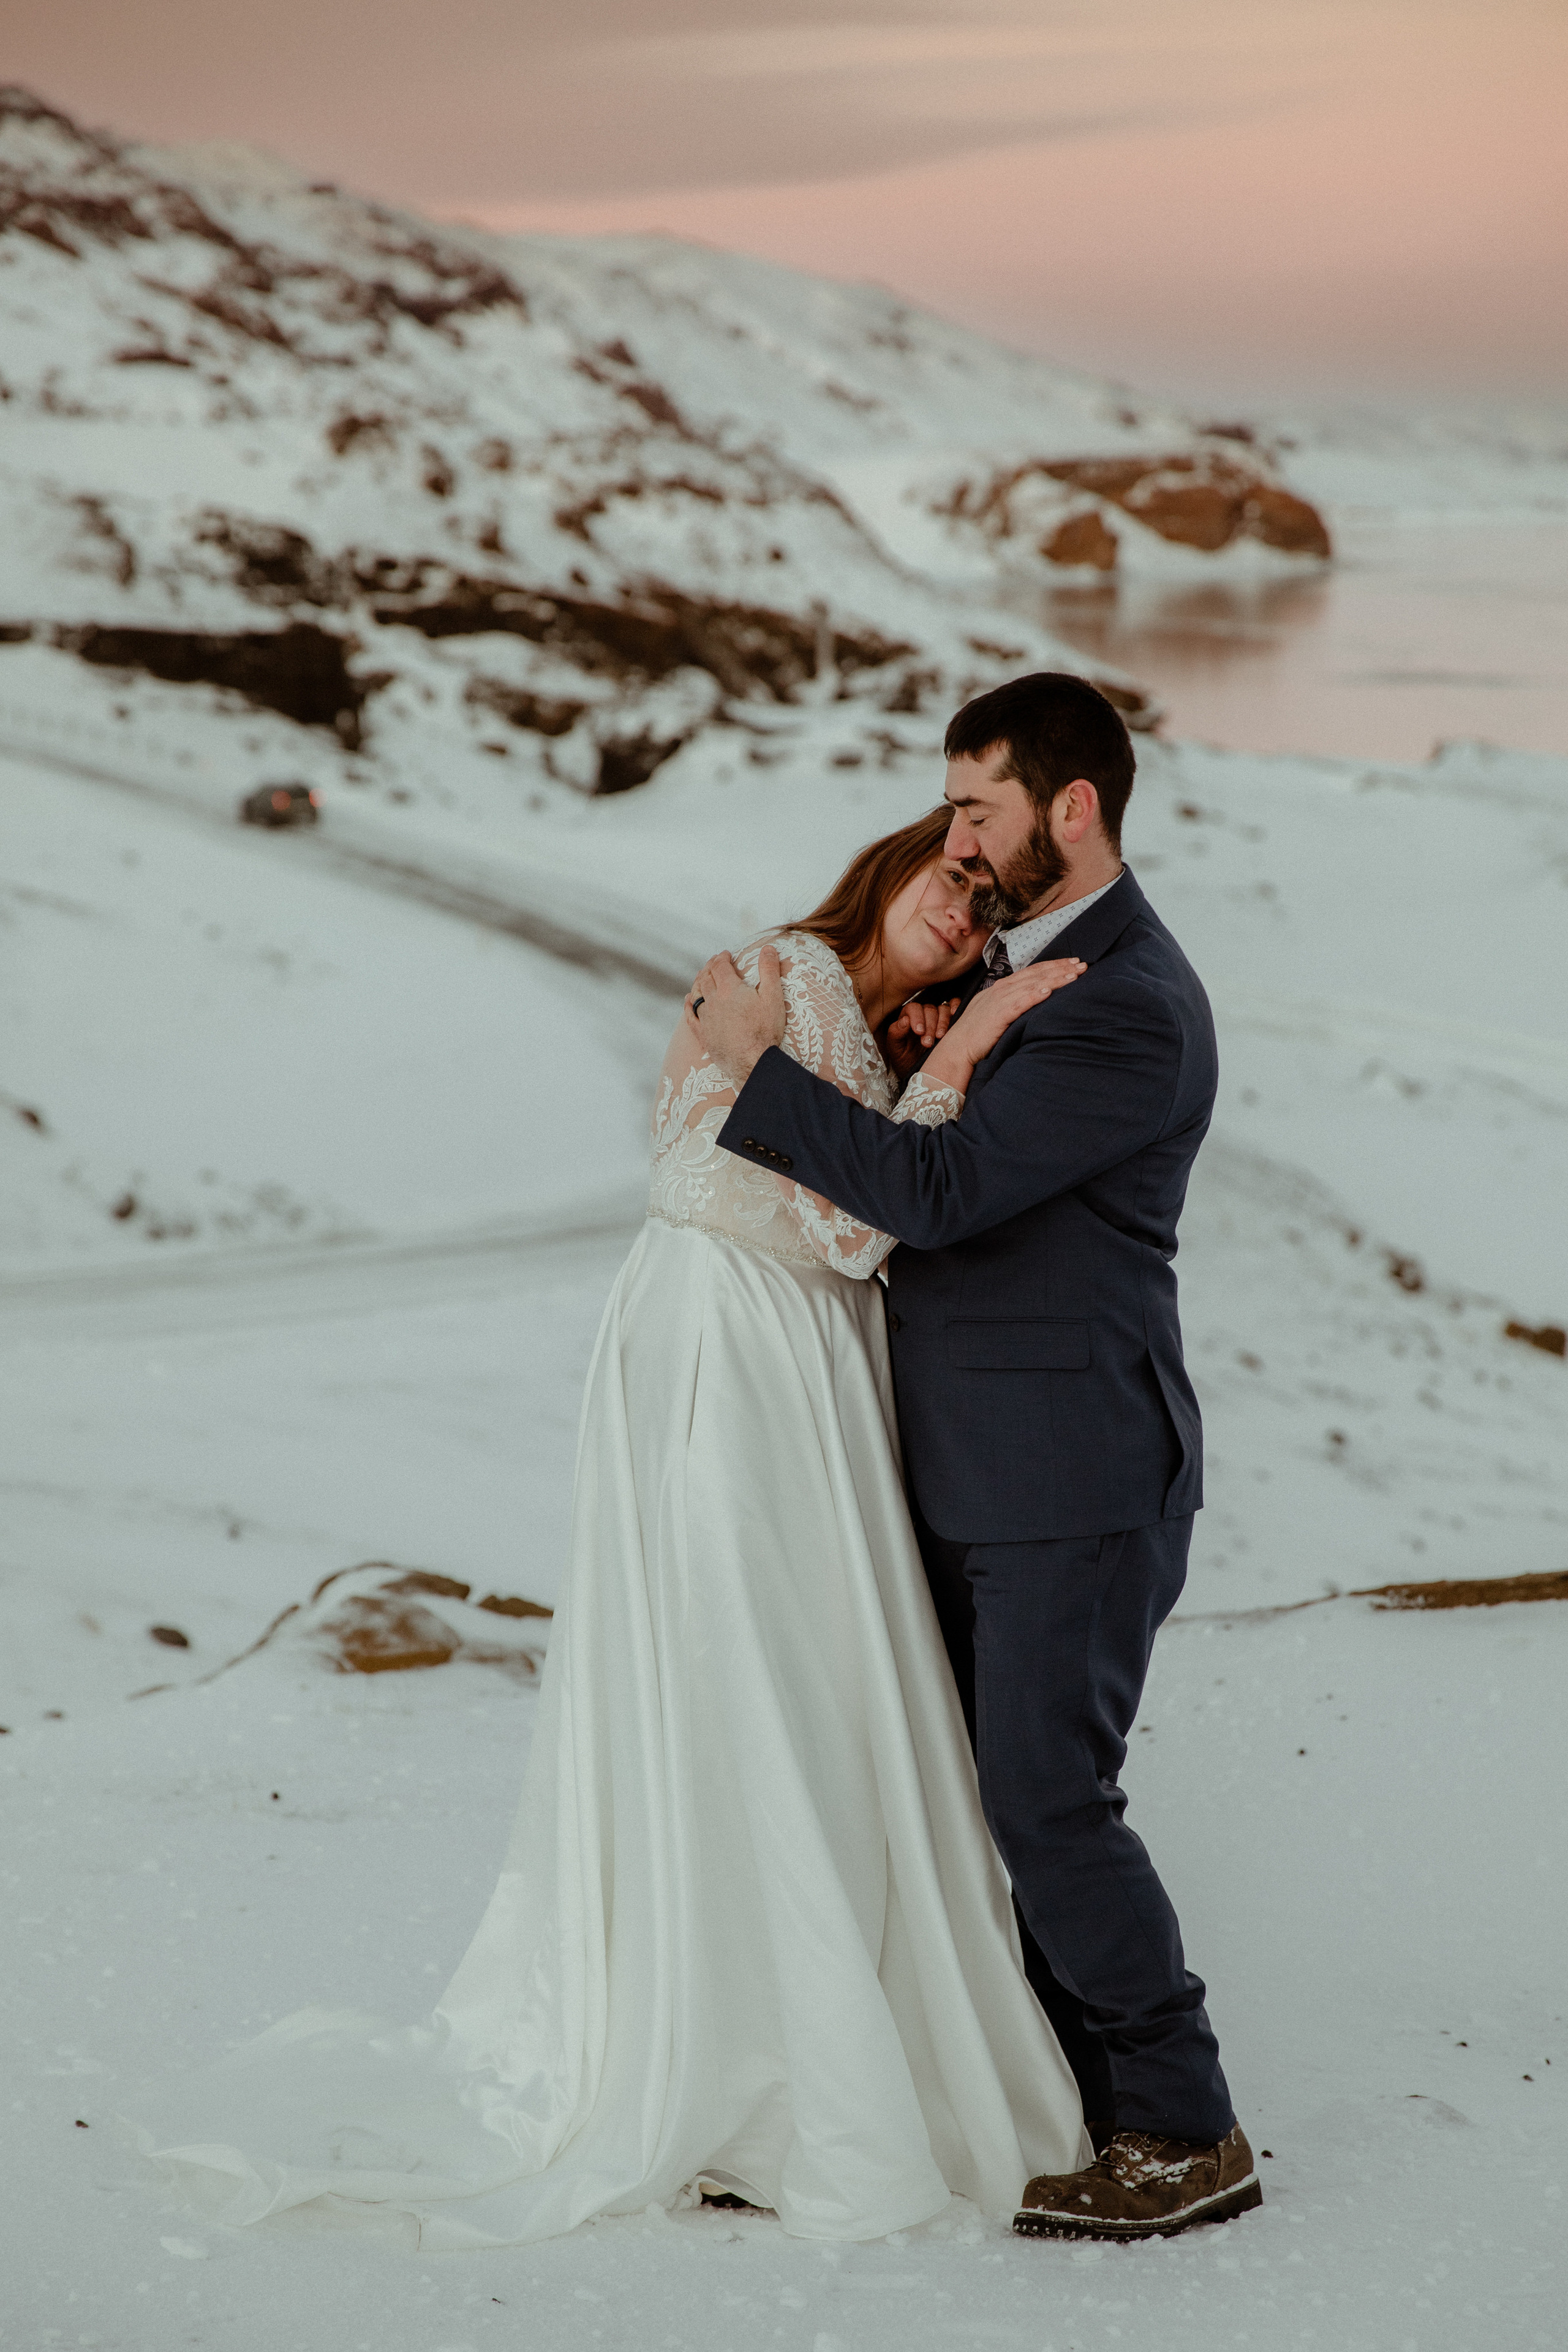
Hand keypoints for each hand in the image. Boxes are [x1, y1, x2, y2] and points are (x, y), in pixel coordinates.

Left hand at [686, 945, 786, 1087]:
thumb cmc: (765, 1030)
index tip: (726, 954)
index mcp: (728, 989)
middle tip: (714, 962)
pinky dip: (688, 1005)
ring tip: (702, 976)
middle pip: (706, 978)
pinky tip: (688, 1001)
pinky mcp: (703, 1035)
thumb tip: (767, 948)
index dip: (722, 958)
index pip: (720, 966)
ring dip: (698, 982)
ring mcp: (706, 1019)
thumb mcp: (773, 996)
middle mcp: (712, 1001)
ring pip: (696, 994)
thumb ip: (769, 970)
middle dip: (710, 967)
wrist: (753, 1062)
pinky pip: (690, 1016)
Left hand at [884, 996, 961, 1081]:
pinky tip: (955, 1015)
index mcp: (908, 1018)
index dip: (916, 1017)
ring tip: (941, 1037)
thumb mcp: (895, 1051)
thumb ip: (895, 1034)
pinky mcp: (951, 1021)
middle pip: (929, 1009)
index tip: (919, 1032)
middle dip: (930, 1026)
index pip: (913, 1008)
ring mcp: (938, 1018)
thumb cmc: (906, 1062)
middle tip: (928, 1043)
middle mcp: (923, 1015)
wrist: (921, 1077)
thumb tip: (904, 1020)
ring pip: (943, 1009)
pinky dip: (956, 1007)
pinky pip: (955, 1006)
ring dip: (943, 1022)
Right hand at [919, 958, 1084, 1094]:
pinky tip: (1048, 991)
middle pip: (1036, 974)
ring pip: (1032, 985)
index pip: (1032, 971)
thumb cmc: (977, 1034)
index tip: (1072, 963)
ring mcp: (1000, 1001)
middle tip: (1082, 964)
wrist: (957, 1049)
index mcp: (1001, 987)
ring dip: (1054, 979)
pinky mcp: (998, 1015)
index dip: (1053, 965)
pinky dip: (1034, 995)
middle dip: (1060, 968)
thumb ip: (1011, 1002)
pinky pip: (1019, 1003)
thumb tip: (1032, 998)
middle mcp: (1002, 990)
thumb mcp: (995, 1011)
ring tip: (1074, 975)